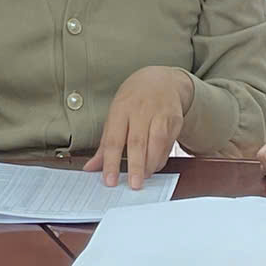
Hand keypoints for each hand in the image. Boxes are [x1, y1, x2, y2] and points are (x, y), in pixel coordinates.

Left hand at [88, 66, 193, 188]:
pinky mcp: (175, 119)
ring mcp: (159, 113)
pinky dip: (161, 158)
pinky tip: (154, 166)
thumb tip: (90, 168)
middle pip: (137, 142)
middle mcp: (140, 110)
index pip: (114, 139)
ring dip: (150, 164)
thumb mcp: (115, 115)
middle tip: (133, 185)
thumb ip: (105, 143)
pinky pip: (168, 144)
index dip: (111, 162)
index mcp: (120, 109)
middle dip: (135, 166)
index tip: (110, 180)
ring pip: (156, 143)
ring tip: (143, 177)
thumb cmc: (134, 100)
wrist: (162, 80)